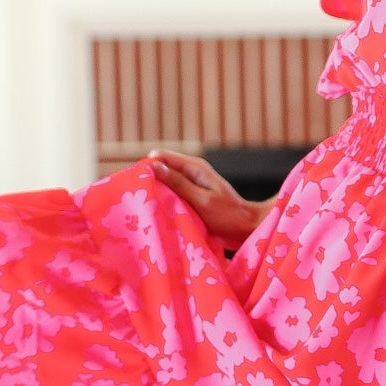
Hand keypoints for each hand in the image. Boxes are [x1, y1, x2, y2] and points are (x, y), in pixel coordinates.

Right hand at [148, 150, 268, 246]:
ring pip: (165, 183)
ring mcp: (191, 184)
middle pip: (160, 169)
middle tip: (141, 200)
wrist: (248, 228)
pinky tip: (160, 213)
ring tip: (148, 208)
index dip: (147, 168)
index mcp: (194, 167)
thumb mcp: (201, 200)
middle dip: (150, 181)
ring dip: (157, 193)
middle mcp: (191, 172)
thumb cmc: (227, 215)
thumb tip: (153, 165)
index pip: (160, 157)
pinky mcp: (191, 197)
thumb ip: (178, 183)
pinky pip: (173, 194)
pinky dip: (166, 201)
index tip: (138, 185)